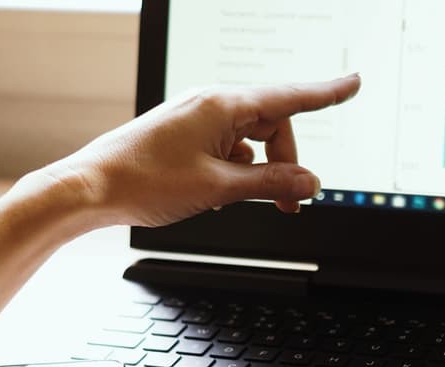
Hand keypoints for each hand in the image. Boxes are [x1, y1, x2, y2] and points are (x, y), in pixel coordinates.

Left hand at [39, 74, 361, 227]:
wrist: (91, 189)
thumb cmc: (144, 183)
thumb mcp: (218, 188)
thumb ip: (270, 184)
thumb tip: (309, 182)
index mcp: (221, 106)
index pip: (288, 98)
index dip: (326, 94)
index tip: (353, 83)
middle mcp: (211, 104)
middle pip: (272, 126)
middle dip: (286, 164)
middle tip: (290, 204)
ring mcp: (197, 118)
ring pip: (251, 139)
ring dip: (261, 170)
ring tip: (249, 201)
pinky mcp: (187, 134)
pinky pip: (229, 146)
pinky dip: (237, 169)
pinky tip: (221, 192)